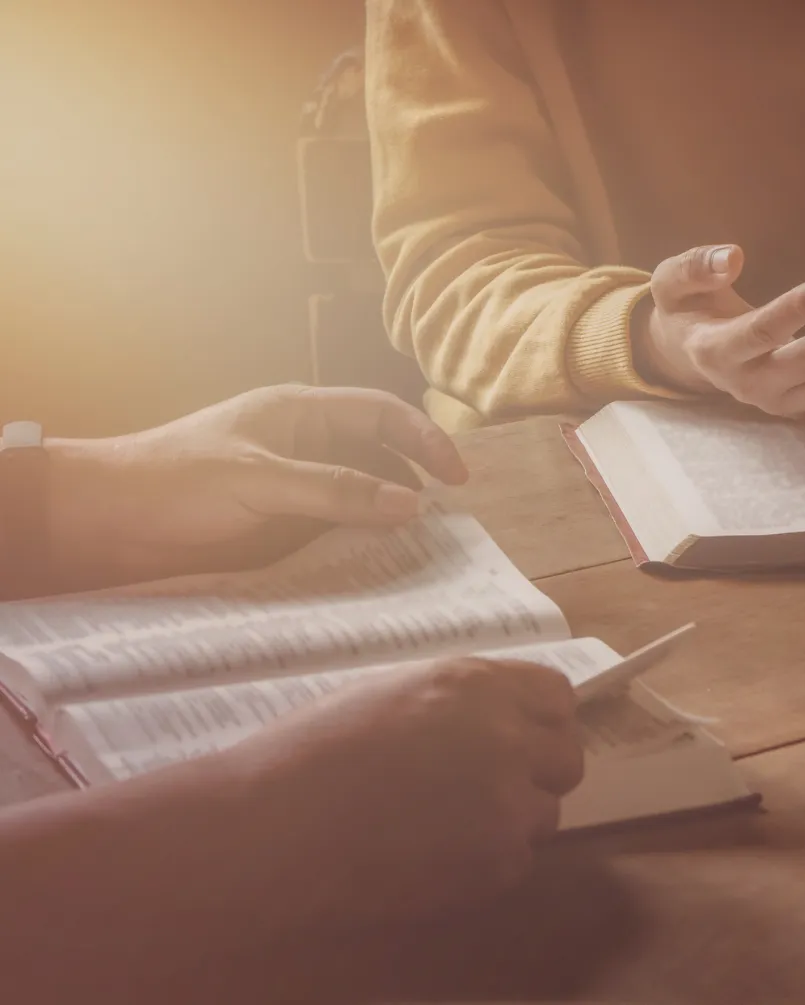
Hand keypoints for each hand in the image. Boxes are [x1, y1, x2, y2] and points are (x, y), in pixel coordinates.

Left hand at [44, 385, 467, 588]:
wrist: (107, 522)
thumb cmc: (176, 480)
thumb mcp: (261, 480)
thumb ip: (336, 490)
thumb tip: (412, 505)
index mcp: (302, 413)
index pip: (382, 414)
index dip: (425, 439)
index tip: (457, 477)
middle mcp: (306, 445)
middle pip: (380, 455)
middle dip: (415, 482)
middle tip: (444, 523)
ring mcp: (295, 486)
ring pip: (362, 496)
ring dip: (389, 518)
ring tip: (417, 549)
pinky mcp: (282, 526)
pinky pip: (337, 530)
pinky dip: (362, 544)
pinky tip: (377, 565)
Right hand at [229, 656, 583, 926]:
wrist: (277, 829)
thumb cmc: (315, 750)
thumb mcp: (396, 693)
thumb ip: (461, 701)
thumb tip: (500, 716)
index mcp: (476, 684)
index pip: (558, 695)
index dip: (540, 718)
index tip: (521, 734)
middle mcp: (507, 736)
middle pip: (568, 755)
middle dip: (539, 769)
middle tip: (493, 785)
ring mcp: (508, 802)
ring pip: (546, 811)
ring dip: (513, 817)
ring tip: (448, 824)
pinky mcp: (497, 862)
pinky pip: (517, 858)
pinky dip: (488, 860)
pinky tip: (433, 855)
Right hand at [635, 244, 804, 416]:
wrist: (689, 352)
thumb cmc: (687, 308)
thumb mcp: (673, 282)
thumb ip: (696, 267)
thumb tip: (734, 255)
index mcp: (716, 351)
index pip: (761, 332)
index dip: (796, 309)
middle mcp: (747, 385)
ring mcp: (775, 403)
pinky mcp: (797, 409)